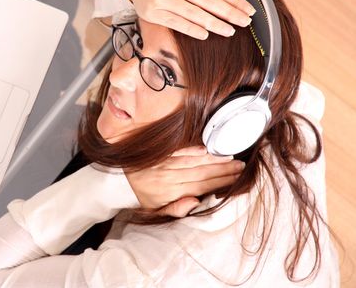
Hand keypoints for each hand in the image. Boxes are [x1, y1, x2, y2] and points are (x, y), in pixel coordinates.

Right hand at [121, 0, 255, 39]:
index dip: (234, 0)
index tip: (248, 10)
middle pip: (208, 2)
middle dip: (229, 13)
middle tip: (244, 22)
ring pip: (193, 14)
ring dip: (214, 24)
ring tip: (229, 31)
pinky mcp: (154, 13)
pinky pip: (176, 23)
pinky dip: (192, 30)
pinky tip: (205, 35)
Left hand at [124, 146, 244, 216]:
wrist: (119, 179)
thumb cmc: (143, 196)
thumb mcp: (156, 211)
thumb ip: (175, 210)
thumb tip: (194, 202)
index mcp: (170, 193)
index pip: (201, 187)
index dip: (220, 183)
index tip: (236, 180)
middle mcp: (168, 178)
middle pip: (201, 174)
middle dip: (223, 170)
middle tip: (241, 167)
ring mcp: (163, 164)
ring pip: (193, 161)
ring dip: (213, 159)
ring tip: (230, 157)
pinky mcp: (159, 153)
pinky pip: (179, 150)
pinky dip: (192, 149)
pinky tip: (206, 148)